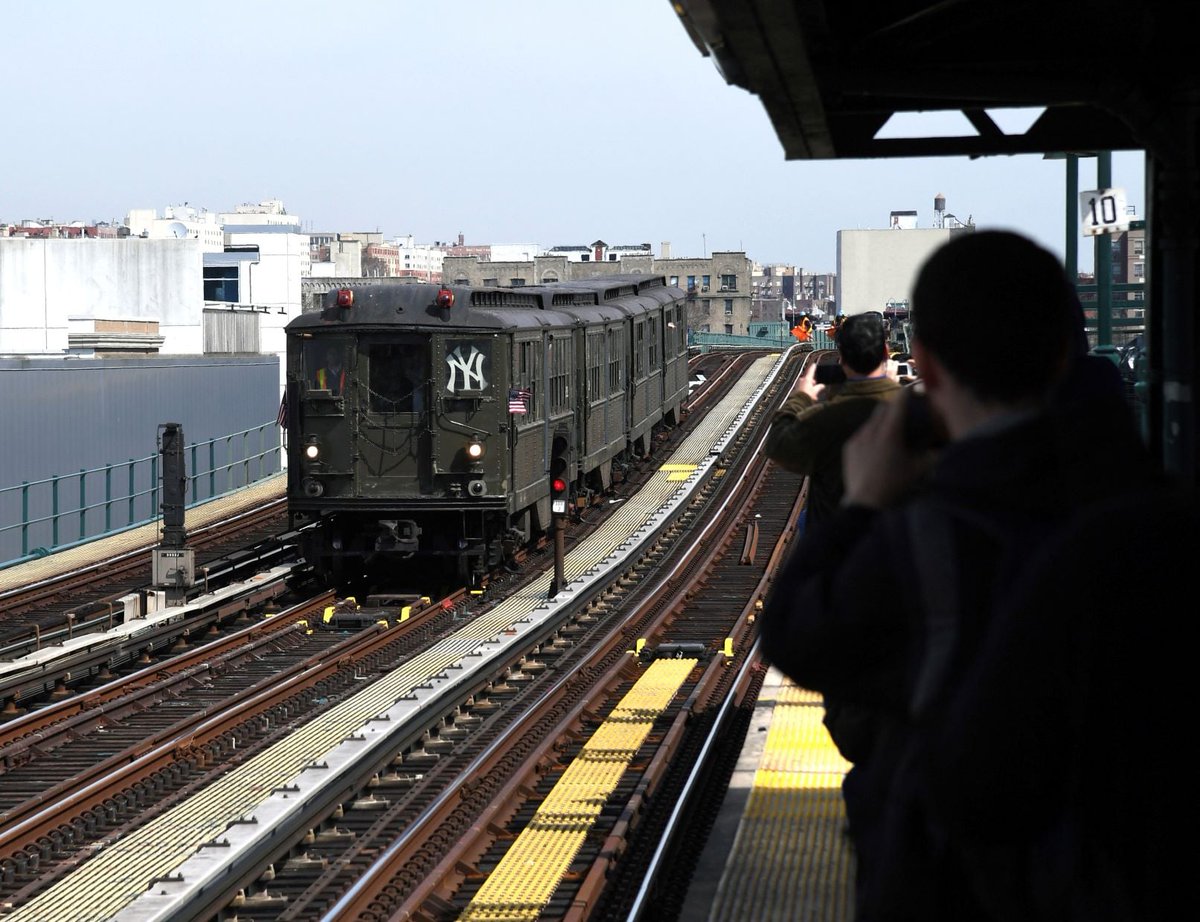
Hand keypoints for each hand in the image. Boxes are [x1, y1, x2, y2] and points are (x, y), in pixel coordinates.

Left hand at [795, 362, 823, 400]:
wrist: (799, 402)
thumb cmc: (806, 396)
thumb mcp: (815, 391)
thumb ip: (819, 387)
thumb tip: (822, 386)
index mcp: (807, 379)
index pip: (811, 371)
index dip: (813, 367)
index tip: (814, 364)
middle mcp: (802, 380)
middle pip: (808, 378)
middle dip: (812, 382)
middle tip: (815, 385)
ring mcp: (799, 385)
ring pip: (806, 384)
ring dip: (809, 387)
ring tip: (813, 393)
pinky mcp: (797, 389)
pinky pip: (803, 388)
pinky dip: (806, 390)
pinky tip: (809, 395)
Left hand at [842, 390, 934, 507]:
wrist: (865, 502)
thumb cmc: (895, 485)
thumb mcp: (919, 470)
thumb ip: (933, 456)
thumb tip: (944, 449)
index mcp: (890, 433)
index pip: (899, 404)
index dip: (906, 394)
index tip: (912, 389)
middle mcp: (872, 430)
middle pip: (883, 409)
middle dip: (893, 407)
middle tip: (903, 412)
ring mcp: (858, 438)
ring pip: (870, 421)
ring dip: (881, 421)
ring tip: (889, 431)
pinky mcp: (849, 447)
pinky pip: (861, 433)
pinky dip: (870, 434)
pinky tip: (876, 446)